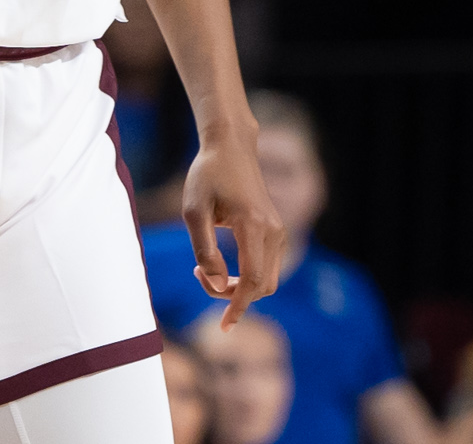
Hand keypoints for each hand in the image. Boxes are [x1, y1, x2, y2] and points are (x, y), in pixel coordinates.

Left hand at [182, 129, 284, 327]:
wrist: (231, 148)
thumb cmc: (208, 176)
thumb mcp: (194, 211)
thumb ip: (204, 249)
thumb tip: (215, 282)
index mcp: (253, 226)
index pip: (253, 280)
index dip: (238, 306)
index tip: (223, 326)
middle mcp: (273, 231)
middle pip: (263, 285)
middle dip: (232, 295)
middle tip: (199, 275)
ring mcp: (279, 231)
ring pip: (267, 279)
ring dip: (238, 286)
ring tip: (205, 268)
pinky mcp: (276, 231)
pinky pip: (267, 267)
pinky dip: (247, 277)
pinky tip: (222, 265)